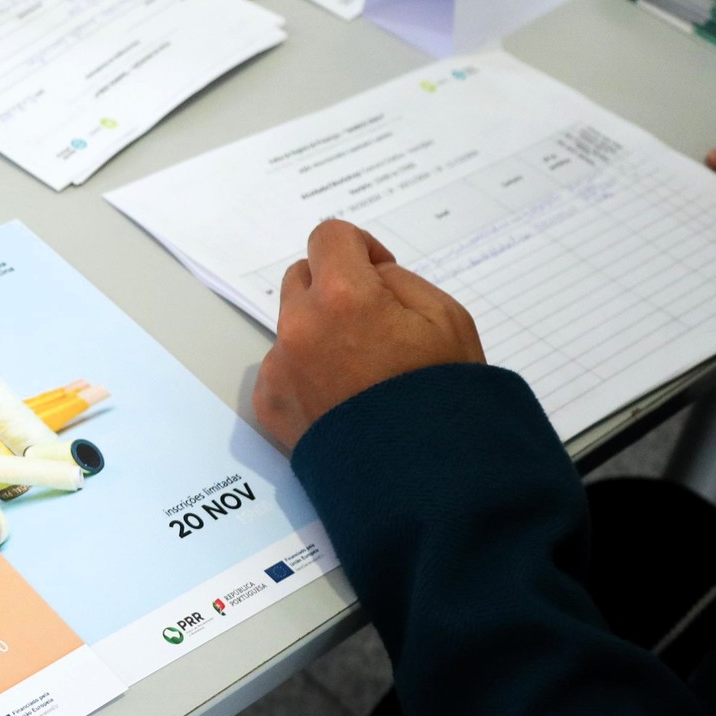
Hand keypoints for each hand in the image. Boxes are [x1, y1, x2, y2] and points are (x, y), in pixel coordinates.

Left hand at [253, 220, 484, 451]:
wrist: (427, 478)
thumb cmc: (445, 393)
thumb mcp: (446, 316)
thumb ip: (395, 280)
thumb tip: (365, 273)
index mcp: (343, 295)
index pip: (328, 237)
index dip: (358, 248)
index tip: (378, 274)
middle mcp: (298, 326)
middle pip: (302, 278)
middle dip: (333, 288)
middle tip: (372, 324)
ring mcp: (278, 367)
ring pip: (291, 326)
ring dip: (318, 333)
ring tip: (360, 373)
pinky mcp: (268, 403)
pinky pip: (281, 368)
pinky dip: (305, 374)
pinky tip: (341, 401)